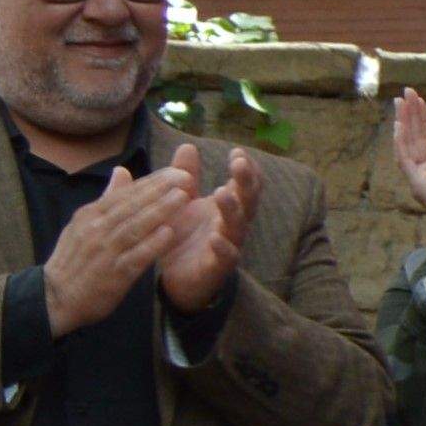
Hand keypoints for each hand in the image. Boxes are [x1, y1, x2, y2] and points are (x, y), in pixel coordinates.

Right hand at [40, 161, 202, 336]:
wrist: (56, 298)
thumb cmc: (76, 259)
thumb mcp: (85, 224)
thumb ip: (108, 199)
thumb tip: (121, 170)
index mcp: (91, 216)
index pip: (125, 194)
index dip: (152, 181)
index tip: (177, 170)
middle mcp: (96, 230)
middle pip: (131, 206)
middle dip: (160, 190)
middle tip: (186, 176)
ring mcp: (104, 252)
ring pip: (134, 227)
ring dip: (159, 211)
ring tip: (183, 197)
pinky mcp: (112, 275)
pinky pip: (134, 257)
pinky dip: (151, 245)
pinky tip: (170, 234)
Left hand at [149, 140, 256, 316]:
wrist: (178, 279)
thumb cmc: (184, 236)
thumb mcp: (181, 201)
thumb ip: (185, 176)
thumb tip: (187, 146)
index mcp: (226, 207)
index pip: (244, 184)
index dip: (246, 169)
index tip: (238, 151)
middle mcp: (232, 224)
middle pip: (247, 201)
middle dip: (245, 182)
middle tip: (239, 163)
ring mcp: (228, 245)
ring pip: (237, 226)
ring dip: (232, 209)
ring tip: (223, 192)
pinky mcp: (216, 267)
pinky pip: (226, 257)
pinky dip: (223, 248)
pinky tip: (215, 238)